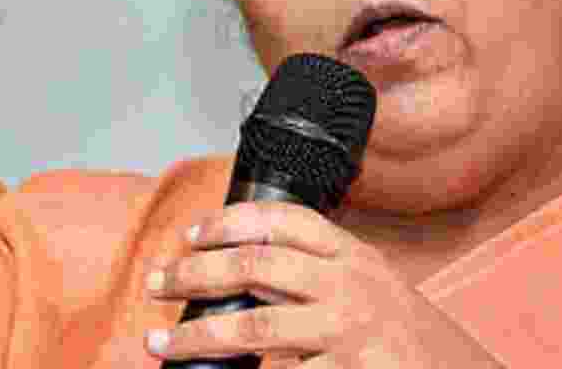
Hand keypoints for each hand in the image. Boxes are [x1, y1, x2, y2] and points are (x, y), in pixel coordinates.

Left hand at [143, 201, 504, 367]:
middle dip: (194, 272)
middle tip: (155, 282)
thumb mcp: (371, 288)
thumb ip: (317, 275)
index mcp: (354, 256)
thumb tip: (238, 272)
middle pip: (254, 264)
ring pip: (254, 328)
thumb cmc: (406, 340)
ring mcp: (349, 332)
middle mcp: (351, 286)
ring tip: (160, 343)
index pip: (283, 218)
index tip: (190, 235)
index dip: (228, 221)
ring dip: (197, 336)